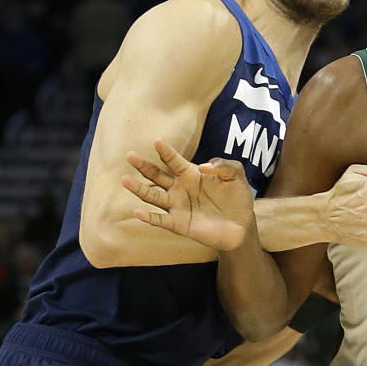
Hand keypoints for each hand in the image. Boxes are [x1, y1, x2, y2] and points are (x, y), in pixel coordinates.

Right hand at [121, 139, 255, 251]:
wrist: (241, 225)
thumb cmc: (236, 197)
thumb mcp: (236, 175)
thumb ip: (224, 165)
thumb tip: (202, 166)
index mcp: (190, 174)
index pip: (173, 160)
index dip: (165, 151)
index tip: (157, 140)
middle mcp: (179, 188)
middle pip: (156, 175)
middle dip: (143, 166)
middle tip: (130, 155)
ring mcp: (177, 206)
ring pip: (152, 196)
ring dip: (138, 189)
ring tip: (125, 180)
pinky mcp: (178, 224)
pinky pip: (160, 220)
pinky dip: (149, 217)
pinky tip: (138, 211)